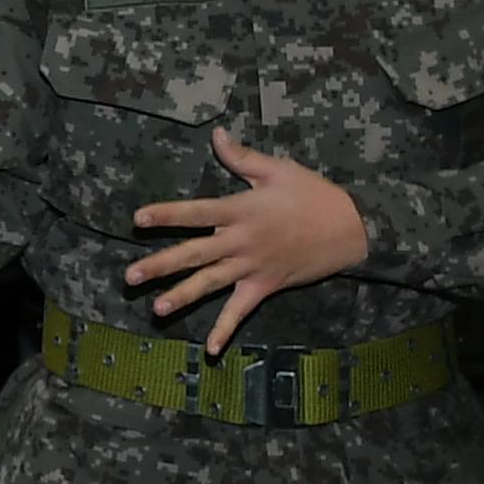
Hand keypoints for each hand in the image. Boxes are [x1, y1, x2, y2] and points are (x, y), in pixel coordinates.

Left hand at [126, 130, 368, 355]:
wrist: (354, 228)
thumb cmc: (314, 195)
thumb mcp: (279, 170)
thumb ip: (242, 157)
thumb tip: (215, 134)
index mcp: (240, 211)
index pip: (197, 213)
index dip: (167, 215)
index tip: (137, 218)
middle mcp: (241, 242)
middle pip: (195, 254)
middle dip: (161, 265)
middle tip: (129, 276)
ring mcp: (252, 267)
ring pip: (211, 284)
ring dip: (183, 297)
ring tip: (155, 309)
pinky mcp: (265, 286)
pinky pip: (242, 311)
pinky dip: (226, 330)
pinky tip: (210, 350)